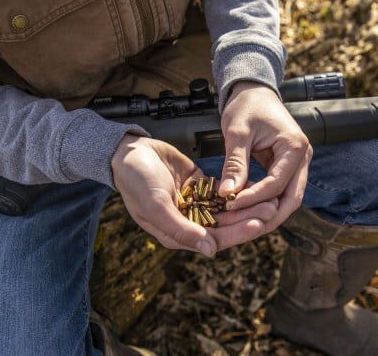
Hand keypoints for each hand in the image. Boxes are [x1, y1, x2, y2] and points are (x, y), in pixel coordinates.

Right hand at [112, 135, 278, 254]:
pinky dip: (237, 189)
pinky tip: (255, 184)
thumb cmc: (136, 180)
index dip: (237, 233)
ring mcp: (195, 203)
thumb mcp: (155, 206)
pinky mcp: (199, 186)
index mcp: (177, 232)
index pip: (212, 239)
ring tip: (269, 197)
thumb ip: (180, 229)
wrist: (130, 151)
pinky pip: (222, 191)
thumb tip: (210, 251)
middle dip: (247, 217)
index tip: (258, 223)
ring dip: (246, 204)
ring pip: (226, 208)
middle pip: (224, 224)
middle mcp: (188, 221)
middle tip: (271, 208)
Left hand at [219, 81, 312, 232]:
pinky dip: (263, 201)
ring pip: (286, 198)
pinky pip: (277, 190)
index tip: (230, 204)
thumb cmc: (247, 106)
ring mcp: (295, 164)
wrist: (253, 92)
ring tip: (241, 220)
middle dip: (267, 216)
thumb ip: (235, 163)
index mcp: (295, 148)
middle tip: (241, 227)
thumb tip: (227, 193)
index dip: (254, 198)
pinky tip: (244, 207)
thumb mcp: (238, 133)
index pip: (277, 184)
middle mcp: (302, 158)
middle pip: (291, 199)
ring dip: (266, 211)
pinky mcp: (284, 167)